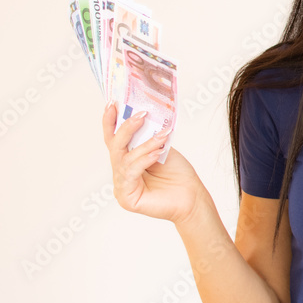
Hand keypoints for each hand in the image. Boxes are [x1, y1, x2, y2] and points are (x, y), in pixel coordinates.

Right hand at [102, 102, 207, 225]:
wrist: (192, 197)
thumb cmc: (178, 174)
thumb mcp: (161, 148)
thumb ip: (148, 137)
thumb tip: (141, 115)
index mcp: (127, 160)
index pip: (114, 139)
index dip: (110, 122)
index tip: (112, 103)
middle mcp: (121, 173)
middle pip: (115, 147)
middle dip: (126, 128)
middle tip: (141, 114)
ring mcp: (122, 186)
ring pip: (125, 159)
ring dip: (145, 145)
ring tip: (162, 137)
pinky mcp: (127, 198)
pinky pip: (130, 173)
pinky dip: (143, 160)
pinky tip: (156, 154)